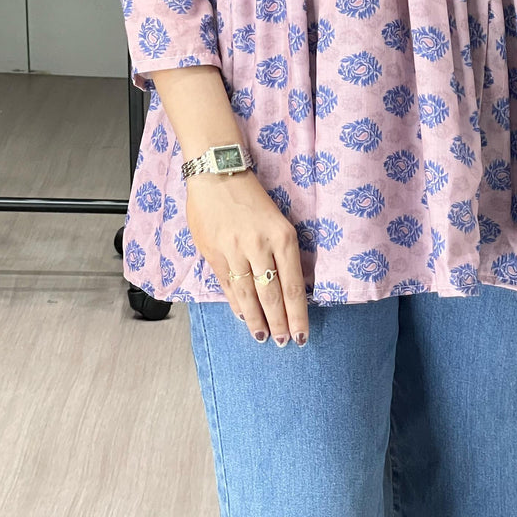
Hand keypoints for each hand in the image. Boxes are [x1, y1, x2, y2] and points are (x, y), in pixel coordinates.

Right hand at [185, 167, 309, 346]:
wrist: (217, 173)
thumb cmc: (251, 195)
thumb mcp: (278, 220)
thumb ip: (282, 252)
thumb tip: (288, 287)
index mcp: (283, 236)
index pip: (294, 286)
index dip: (297, 315)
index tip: (301, 335)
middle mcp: (261, 246)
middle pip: (272, 295)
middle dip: (279, 323)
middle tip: (284, 342)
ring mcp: (235, 251)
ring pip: (249, 295)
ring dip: (257, 320)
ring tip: (263, 336)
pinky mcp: (214, 254)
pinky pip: (228, 286)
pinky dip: (236, 304)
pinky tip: (243, 316)